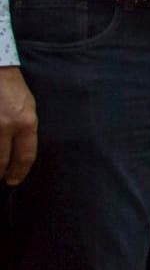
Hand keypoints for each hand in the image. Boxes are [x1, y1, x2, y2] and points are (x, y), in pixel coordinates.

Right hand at [0, 66, 36, 184]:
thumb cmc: (12, 88)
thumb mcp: (28, 108)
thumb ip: (25, 130)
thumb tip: (19, 154)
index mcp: (25, 122)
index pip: (25, 157)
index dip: (19, 172)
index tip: (13, 181)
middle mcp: (6, 126)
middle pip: (2, 161)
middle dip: (0, 174)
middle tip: (0, 179)